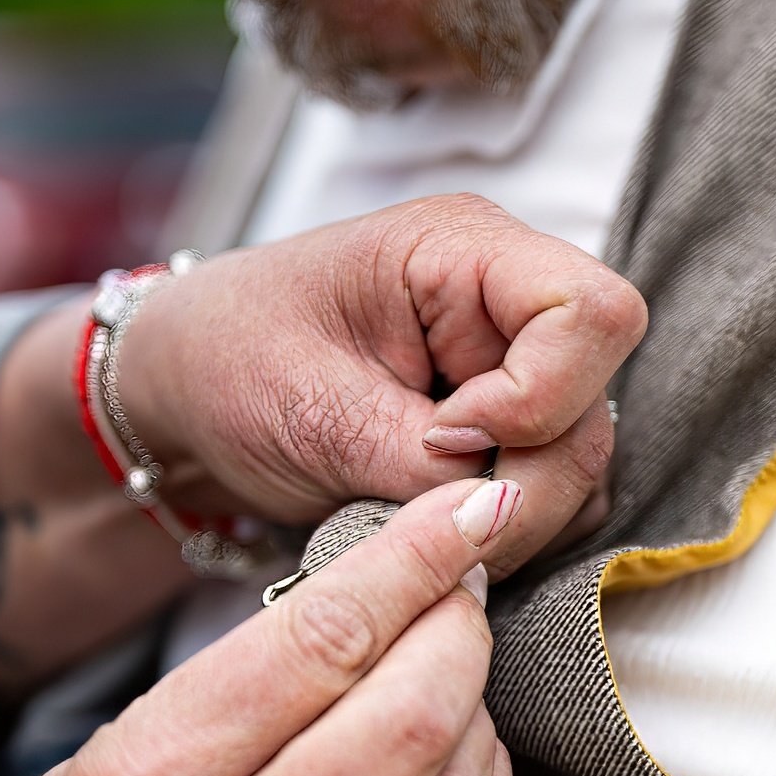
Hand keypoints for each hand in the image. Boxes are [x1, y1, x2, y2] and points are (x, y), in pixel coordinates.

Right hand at [0, 479, 515, 775]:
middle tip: (468, 592)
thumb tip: (363, 615)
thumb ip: (233, 698)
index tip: (470, 511)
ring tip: (459, 679)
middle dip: (462, 629)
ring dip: (480, 716)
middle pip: (410, 711)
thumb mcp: (100, 770)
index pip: (320, 639)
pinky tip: (466, 765)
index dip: (416, 559)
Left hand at [119, 193, 646, 573]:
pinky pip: (553, 490)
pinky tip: (429, 521)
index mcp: (463, 250)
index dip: (541, 397)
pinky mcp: (504, 424)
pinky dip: (503, 525)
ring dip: (515, 513)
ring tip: (416, 520)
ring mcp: (511, 365)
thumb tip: (504, 514)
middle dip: (527, 480)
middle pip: (595, 400)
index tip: (446, 439)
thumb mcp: (311, 414)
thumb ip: (420, 468)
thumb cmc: (226, 363)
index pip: (591, 311)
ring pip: (584, 459)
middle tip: (431, 516)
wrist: (180, 389)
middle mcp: (505, 299)